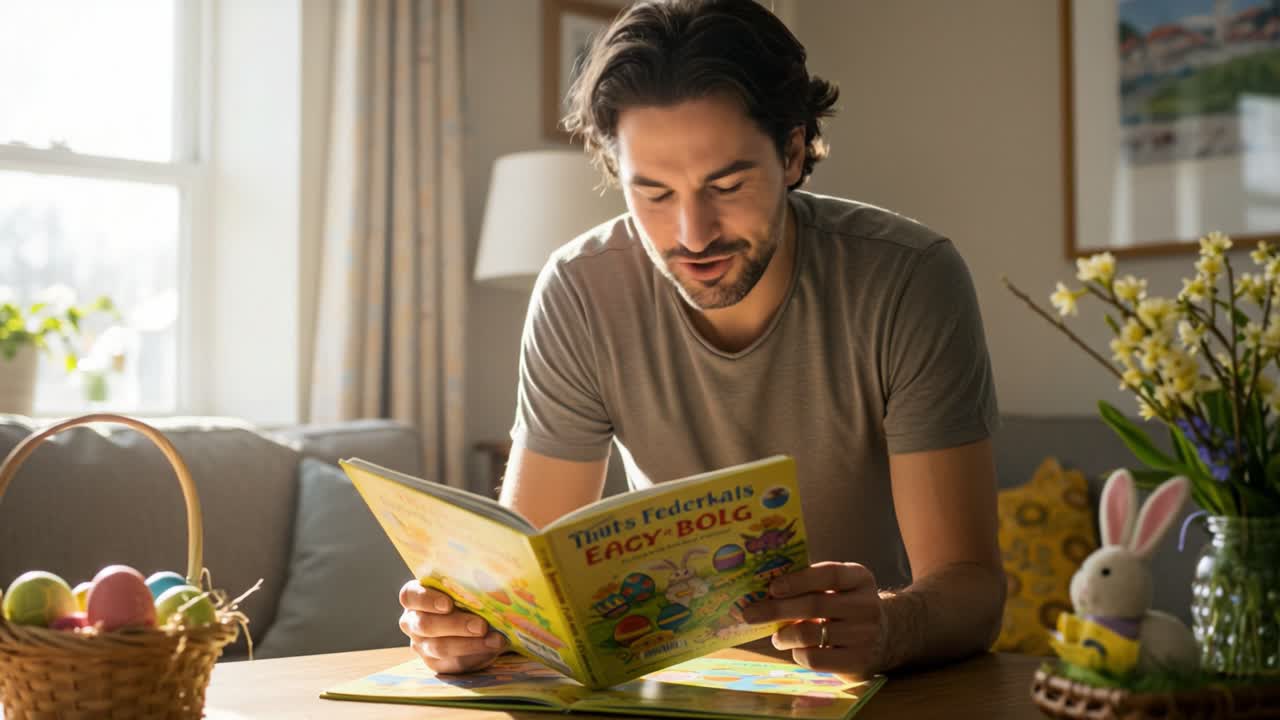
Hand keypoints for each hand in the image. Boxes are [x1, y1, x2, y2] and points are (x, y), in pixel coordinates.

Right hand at [399, 579, 507, 673]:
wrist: (473, 620)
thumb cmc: (466, 595)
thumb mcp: (464, 587)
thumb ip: (468, 587)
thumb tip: (492, 590)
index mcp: (414, 597)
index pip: (410, 596)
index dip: (427, 600)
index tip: (448, 604)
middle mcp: (411, 621)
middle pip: (426, 624)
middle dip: (456, 625)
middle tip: (481, 625)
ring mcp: (420, 644)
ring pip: (439, 647)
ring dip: (470, 644)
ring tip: (495, 640)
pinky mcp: (435, 663)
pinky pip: (452, 663)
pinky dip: (475, 656)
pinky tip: (492, 648)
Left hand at [739, 561, 887, 680]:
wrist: (884, 636)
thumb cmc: (845, 607)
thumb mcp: (838, 588)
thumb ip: (810, 584)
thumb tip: (761, 588)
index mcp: (860, 578)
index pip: (829, 574)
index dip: (798, 580)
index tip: (772, 587)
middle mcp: (867, 605)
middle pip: (815, 605)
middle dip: (776, 609)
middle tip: (750, 614)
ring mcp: (865, 635)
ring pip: (811, 634)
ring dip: (784, 635)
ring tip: (776, 637)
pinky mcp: (858, 662)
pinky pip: (816, 659)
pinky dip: (798, 653)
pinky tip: (798, 650)